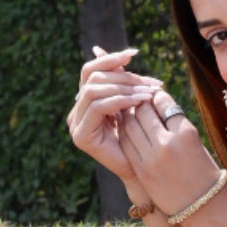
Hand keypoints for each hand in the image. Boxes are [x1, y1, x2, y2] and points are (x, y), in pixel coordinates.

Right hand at [67, 46, 162, 183]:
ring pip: (94, 90)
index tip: (134, 53)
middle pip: (93, 78)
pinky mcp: (81, 136)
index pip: (91, 71)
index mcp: (85, 103)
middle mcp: (76, 112)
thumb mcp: (132, 105)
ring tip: (148, 92)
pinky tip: (140, 101)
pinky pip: (99, 107)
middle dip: (124, 76)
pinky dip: (121, 100)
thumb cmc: (141, 140)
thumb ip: (122, 82)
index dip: (110, 59)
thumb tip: (118, 52)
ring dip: (124, 87)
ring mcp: (75, 125)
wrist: (143, 174)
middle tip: (150, 81)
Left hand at [118, 95, 224, 220]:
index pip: (163, 102)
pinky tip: (128, 130)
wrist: (203, 210)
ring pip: (130, 124)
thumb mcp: (196, 144)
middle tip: (138, 100)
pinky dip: (124, 132)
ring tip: (131, 113)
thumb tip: (156, 104)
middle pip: (143, 111)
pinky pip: (126, 143)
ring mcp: (151, 159)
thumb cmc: (205, 174)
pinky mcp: (141, 171)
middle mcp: (167, 143)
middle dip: (139, 103)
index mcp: (186, 133)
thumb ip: (176, 124)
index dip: (157, 96)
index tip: (155, 96)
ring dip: (128, 115)